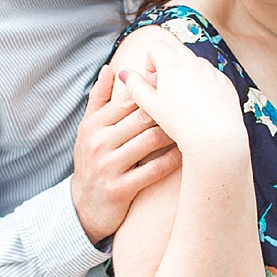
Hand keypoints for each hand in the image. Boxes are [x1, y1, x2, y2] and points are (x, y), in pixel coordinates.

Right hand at [70, 64, 182, 245]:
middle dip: (169, 109)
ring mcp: (108, 166)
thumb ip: (99, 98)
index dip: (154, 90)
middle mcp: (99, 143)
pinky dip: (172, 159)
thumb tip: (112, 68)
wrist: (82, 207)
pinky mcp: (120, 189)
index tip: (177, 85)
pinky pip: (153, 170)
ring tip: (194, 126)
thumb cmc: (92, 161)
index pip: (127, 100)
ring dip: (175, 132)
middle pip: (141, 118)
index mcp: (93, 125)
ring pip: (150, 141)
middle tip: (194, 104)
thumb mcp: (88, 129)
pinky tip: (187, 152)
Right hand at [116, 34, 247, 158]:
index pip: (156, 47)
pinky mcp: (226, 82)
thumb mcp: (150, 106)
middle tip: (167, 91)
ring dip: (186, 74)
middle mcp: (195, 62)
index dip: (150, 63)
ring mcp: (213, 71)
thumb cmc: (180, 124)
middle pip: (176, 51)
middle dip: (168, 66)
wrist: (216, 138)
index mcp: (173, 63)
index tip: (153, 83)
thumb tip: (125, 72)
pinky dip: (204, 84)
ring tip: (184, 101)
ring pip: (195, 63)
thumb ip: (135, 86)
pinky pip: (211, 75)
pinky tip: (201, 105)